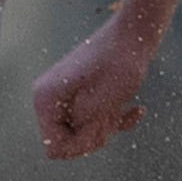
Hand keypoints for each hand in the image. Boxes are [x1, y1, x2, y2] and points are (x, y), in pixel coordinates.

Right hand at [31, 13, 156, 158]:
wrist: (135, 32)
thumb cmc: (119, 64)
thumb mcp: (103, 106)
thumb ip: (83, 132)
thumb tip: (65, 147)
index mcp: (45, 99)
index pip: (54, 146)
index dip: (81, 144)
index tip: (101, 126)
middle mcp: (49, 97)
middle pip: (68, 140)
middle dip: (95, 133)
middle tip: (113, 114)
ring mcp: (64, 94)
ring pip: (84, 131)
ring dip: (107, 125)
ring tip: (122, 107)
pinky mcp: (80, 93)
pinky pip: (94, 119)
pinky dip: (115, 118)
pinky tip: (135, 109)